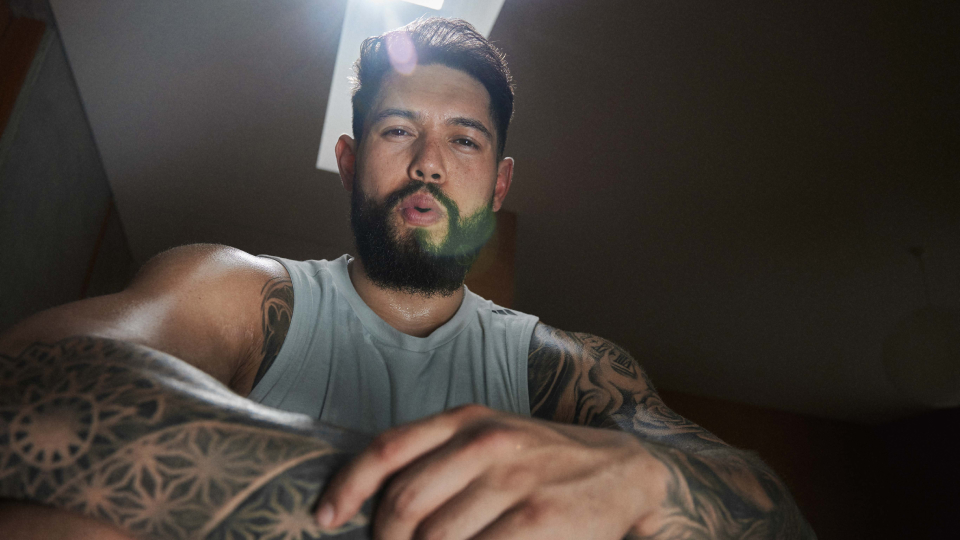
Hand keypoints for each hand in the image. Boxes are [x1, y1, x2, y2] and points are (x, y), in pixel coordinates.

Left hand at [315, 404, 667, 539]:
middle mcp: (487, 442)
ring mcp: (515, 480)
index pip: (389, 449)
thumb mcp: (491, 439)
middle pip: (405, 503)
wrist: (623, 471)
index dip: (347, 486)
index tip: (325, 517)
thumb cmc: (543, 462)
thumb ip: (439, 459)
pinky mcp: (540, 516)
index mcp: (467, 420)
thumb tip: (374, 503)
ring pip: (436, 538)